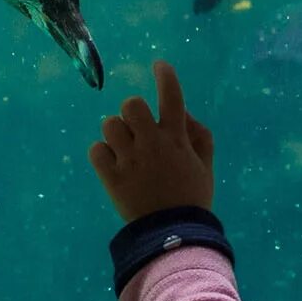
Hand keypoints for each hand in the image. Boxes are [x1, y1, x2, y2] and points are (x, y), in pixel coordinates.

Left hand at [88, 60, 214, 221]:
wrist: (173, 235)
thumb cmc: (192, 199)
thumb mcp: (205, 166)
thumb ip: (199, 136)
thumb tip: (183, 114)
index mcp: (177, 139)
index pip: (171, 97)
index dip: (165, 76)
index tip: (159, 65)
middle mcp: (151, 144)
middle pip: (131, 105)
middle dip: (132, 112)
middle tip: (137, 128)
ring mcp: (129, 160)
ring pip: (110, 125)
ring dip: (116, 133)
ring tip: (123, 149)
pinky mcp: (111, 177)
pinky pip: (96, 150)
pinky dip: (102, 154)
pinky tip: (112, 163)